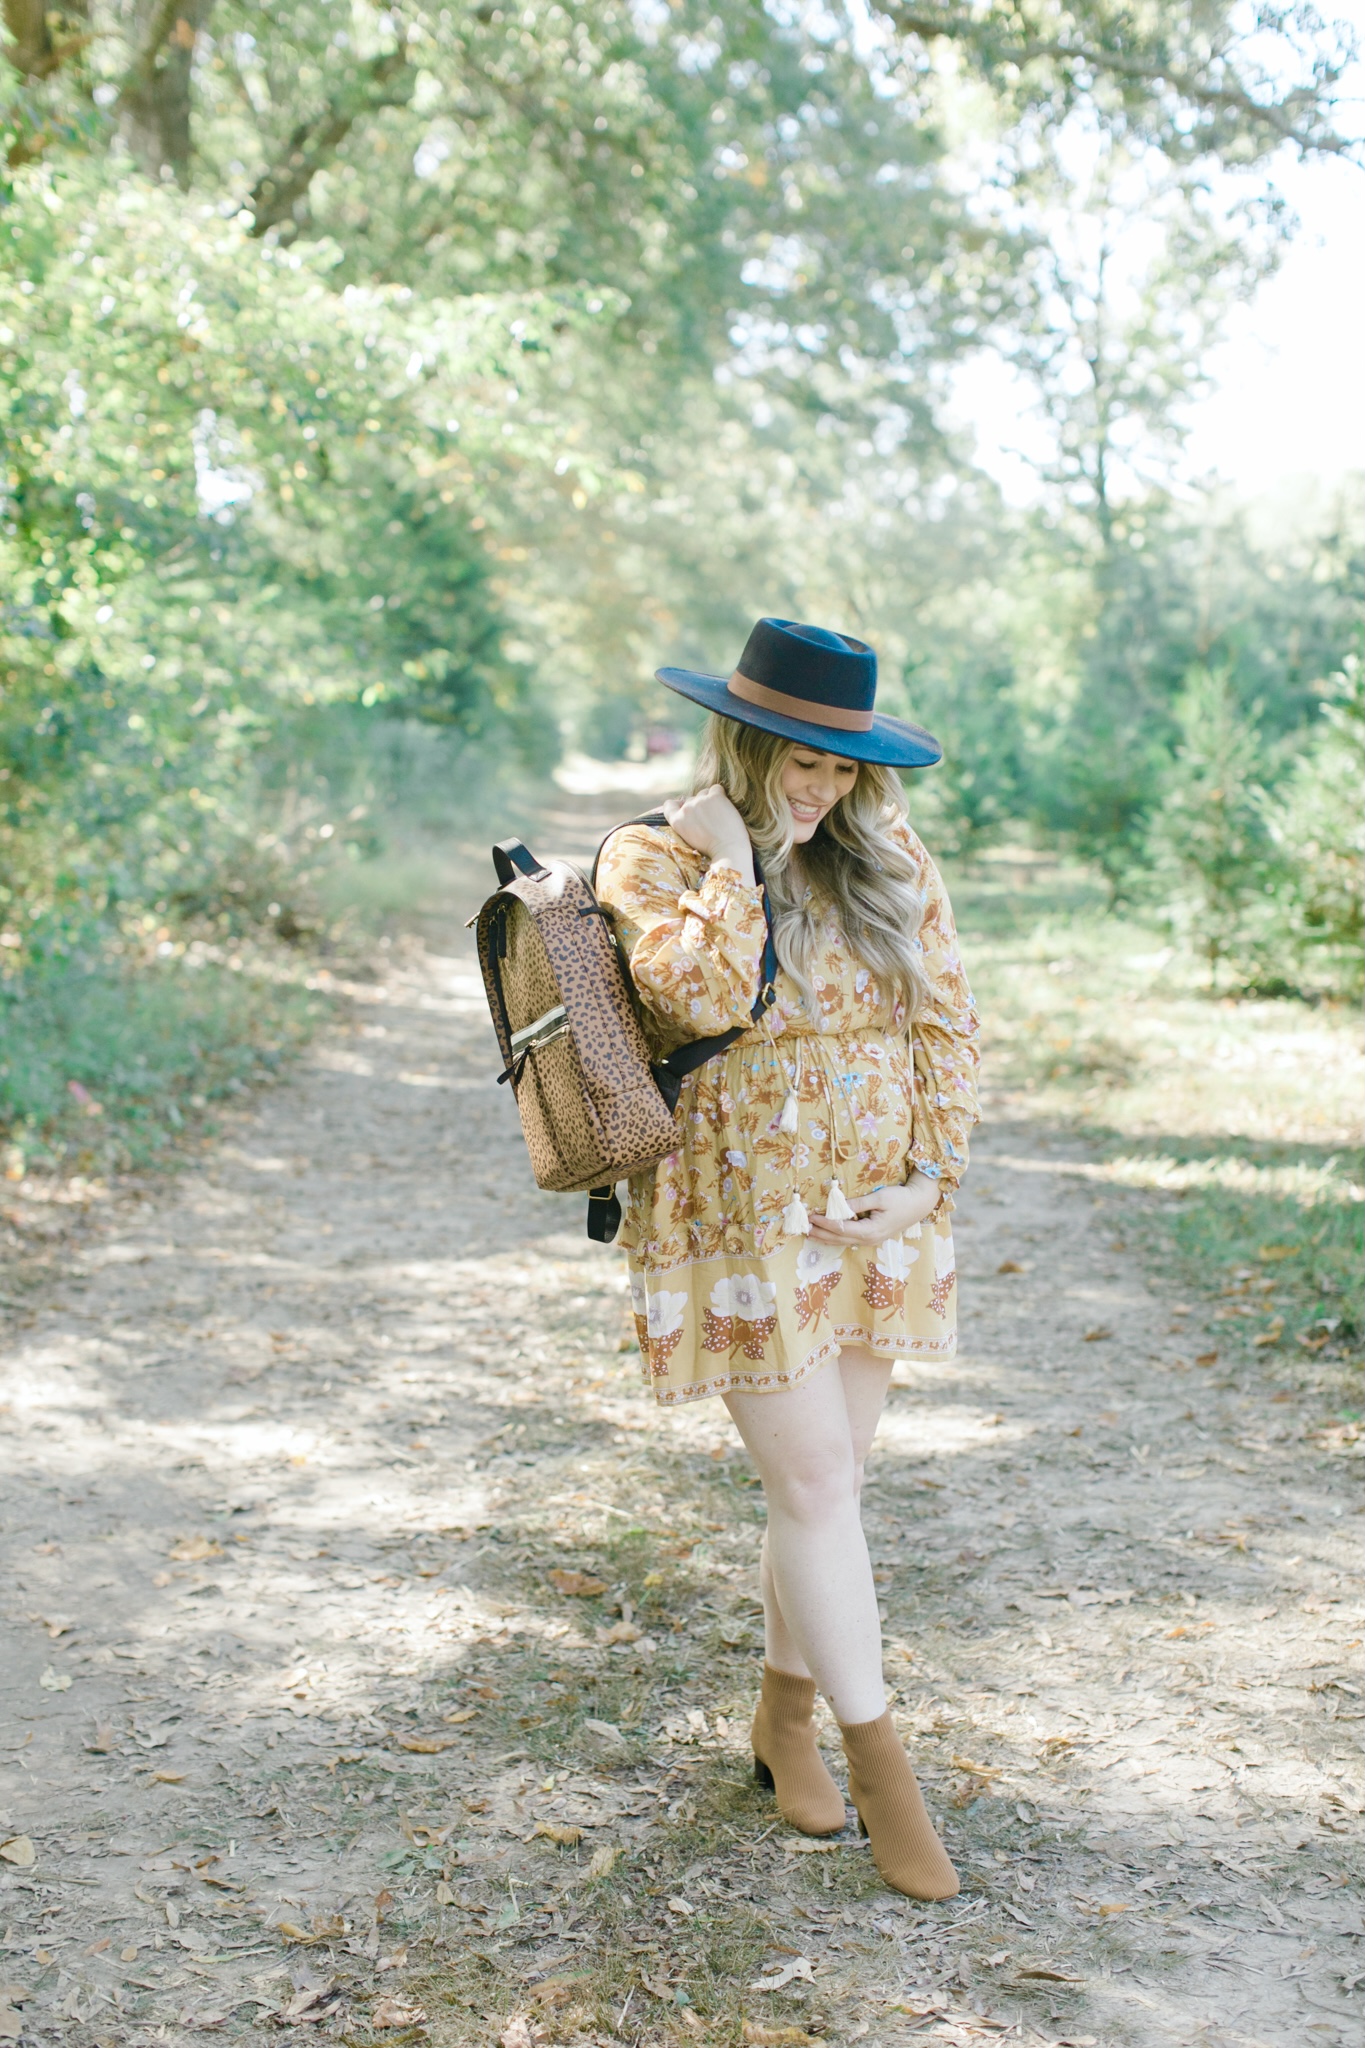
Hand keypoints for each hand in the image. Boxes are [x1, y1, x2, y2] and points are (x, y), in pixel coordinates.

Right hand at [663, 784, 754, 885]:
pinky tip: (725, 806)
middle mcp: (686, 809)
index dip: (678, 805)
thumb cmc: (711, 848)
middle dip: (699, 806)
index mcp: (677, 821)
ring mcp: (700, 801)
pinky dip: (720, 795)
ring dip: (709, 800)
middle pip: (691, 800)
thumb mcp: (688, 837)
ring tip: (718, 815)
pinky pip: (716, 788)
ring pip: (703, 793)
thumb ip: (684, 822)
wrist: (728, 850)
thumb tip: (686, 806)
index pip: (669, 805)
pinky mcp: (715, 797)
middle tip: (710, 820)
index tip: (686, 809)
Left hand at [807, 1173, 940, 1245]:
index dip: (825, 1223)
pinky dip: (836, 1236)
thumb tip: (838, 1206)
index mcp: (870, 1231)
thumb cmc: (901, 1199)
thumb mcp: (879, 1198)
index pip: (841, 1228)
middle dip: (820, 1234)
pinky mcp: (872, 1236)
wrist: (919, 1204)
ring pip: (843, 1241)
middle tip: (803, 1228)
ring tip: (810, 1232)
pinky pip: (850, 1238)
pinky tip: (827, 1233)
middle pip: (839, 1239)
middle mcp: (869, 1239)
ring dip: (826, 1237)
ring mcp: (871, 1240)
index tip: (811, 1216)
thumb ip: (858, 1204)